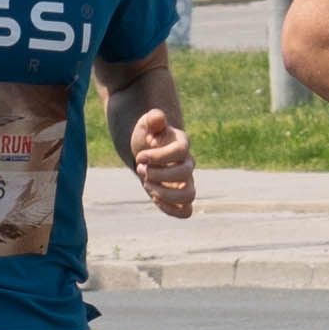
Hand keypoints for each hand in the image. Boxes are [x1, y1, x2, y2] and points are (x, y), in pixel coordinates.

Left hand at [126, 105, 196, 220]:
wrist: (146, 154)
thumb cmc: (147, 137)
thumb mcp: (146, 124)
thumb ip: (153, 119)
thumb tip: (158, 118)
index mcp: (182, 144)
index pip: (180, 151)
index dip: (159, 156)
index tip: (140, 157)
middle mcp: (188, 164)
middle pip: (185, 173)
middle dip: (159, 174)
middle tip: (140, 170)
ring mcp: (186, 182)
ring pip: (189, 196)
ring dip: (164, 194)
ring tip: (146, 184)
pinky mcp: (179, 198)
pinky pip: (185, 211)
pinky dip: (170, 209)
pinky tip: (154, 198)